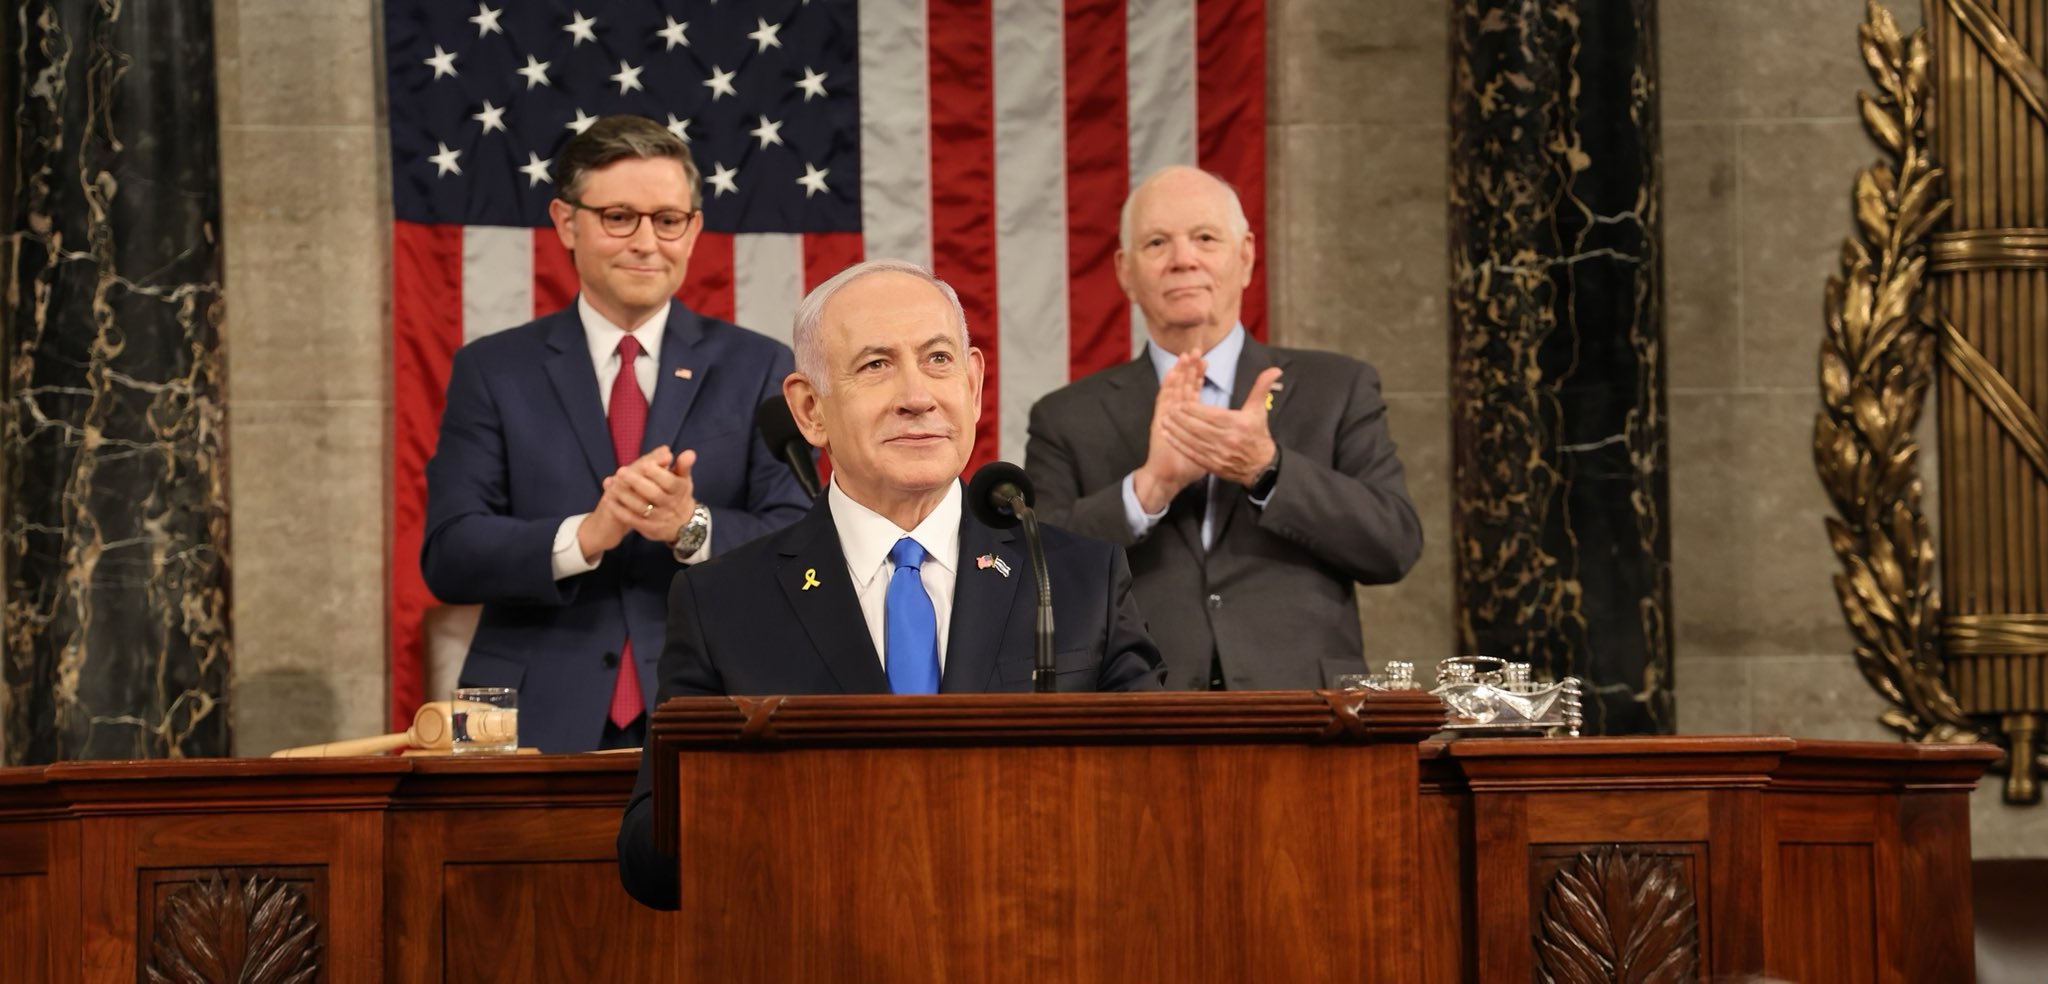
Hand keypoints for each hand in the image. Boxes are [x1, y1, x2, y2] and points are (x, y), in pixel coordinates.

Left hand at [578, 447, 699, 560]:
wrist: (683, 525)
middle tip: (621, 470)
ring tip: (612, 484)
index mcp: (679, 491)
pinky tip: (609, 500)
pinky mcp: (648, 528)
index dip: (656, 473)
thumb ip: (683, 465)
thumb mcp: (683, 480)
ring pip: (641, 507)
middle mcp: (670, 505)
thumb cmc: (678, 495)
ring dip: (625, 495)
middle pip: (654, 494)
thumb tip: (689, 453)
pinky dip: (620, 510)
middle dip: (637, 482)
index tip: (643, 464)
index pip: (669, 482)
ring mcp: (659, 518)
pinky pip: (632, 520)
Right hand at [1132, 351, 1208, 512]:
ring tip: (1185, 356)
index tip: (1205, 360)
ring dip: (1179, 372)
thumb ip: (1223, 434)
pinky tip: (1171, 373)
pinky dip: (1166, 386)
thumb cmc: (1190, 464)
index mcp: (1188, 418)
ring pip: (1173, 389)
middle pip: (1183, 385)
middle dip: (1189, 368)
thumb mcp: (1212, 447)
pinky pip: (1163, 400)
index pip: (1192, 391)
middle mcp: (1176, 414)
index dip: (1198, 376)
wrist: (1170, 477)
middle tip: (1196, 350)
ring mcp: (1167, 416)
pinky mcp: (1160, 421)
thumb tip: (1240, 430)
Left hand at [1160, 366, 1280, 486]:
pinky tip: (1169, 437)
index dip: (1194, 410)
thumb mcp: (1259, 410)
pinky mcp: (1213, 465)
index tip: (1181, 403)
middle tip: (1169, 410)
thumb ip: (1262, 388)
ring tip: (1164, 420)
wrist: (1261, 466)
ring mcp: (1219, 454)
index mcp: (1238, 424)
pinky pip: (1193, 453)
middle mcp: (1228, 440)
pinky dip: (1179, 444)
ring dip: (1177, 431)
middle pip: (1199, 427)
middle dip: (1182, 419)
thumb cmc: (1257, 435)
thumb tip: (1274, 370)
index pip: (1211, 415)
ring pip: (1193, 440)